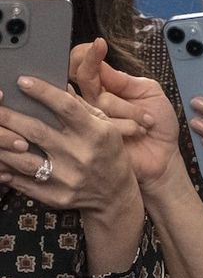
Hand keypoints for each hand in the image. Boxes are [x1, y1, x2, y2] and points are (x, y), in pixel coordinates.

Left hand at [0, 76, 141, 211]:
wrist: (115, 195)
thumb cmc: (109, 155)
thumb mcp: (106, 127)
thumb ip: (82, 107)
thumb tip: (59, 84)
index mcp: (95, 134)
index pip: (66, 107)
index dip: (42, 92)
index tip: (22, 81)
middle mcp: (80, 155)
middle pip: (37, 131)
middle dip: (10, 116)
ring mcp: (68, 178)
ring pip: (25, 160)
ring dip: (3, 145)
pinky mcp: (58, 196)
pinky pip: (25, 183)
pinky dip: (8, 172)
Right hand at [72, 38, 181, 186]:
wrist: (165, 156)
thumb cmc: (159, 125)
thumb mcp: (149, 92)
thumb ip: (125, 79)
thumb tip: (101, 64)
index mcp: (107, 87)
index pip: (85, 65)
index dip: (87, 54)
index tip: (98, 45)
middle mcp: (95, 102)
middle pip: (83, 77)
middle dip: (96, 67)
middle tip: (105, 60)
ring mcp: (93, 120)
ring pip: (100, 100)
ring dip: (129, 108)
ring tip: (147, 121)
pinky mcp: (96, 138)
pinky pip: (105, 122)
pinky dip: (129, 123)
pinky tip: (139, 131)